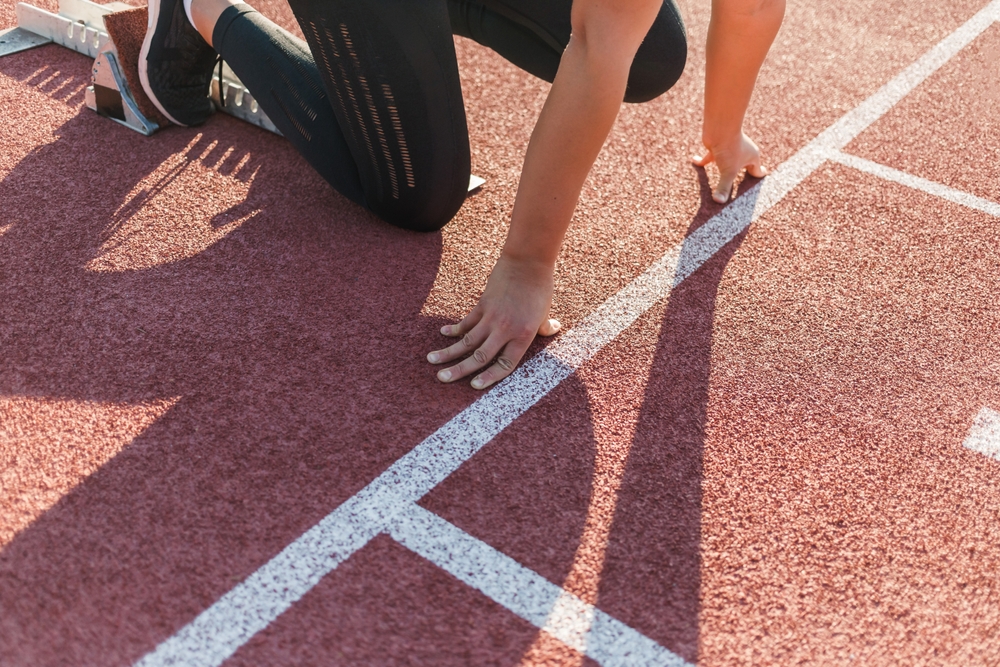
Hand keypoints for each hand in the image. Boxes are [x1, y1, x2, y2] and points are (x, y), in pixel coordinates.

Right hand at [427, 256, 560, 389]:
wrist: (527, 262)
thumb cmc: (540, 288)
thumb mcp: (545, 311)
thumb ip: (544, 327)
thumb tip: (552, 330)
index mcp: (522, 336)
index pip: (504, 365)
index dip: (489, 378)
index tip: (474, 386)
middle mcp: (505, 330)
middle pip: (479, 356)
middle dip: (459, 370)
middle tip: (442, 379)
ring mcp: (491, 318)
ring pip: (466, 340)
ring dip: (448, 352)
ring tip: (431, 359)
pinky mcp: (482, 305)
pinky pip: (466, 322)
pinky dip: (454, 329)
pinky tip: (444, 333)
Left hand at [692, 132, 767, 202]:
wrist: (719, 127)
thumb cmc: (730, 148)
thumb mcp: (728, 172)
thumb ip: (724, 188)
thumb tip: (719, 202)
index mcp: (752, 157)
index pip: (757, 171)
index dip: (758, 177)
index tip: (759, 183)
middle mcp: (742, 152)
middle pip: (744, 166)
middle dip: (742, 175)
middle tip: (742, 187)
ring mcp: (729, 149)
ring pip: (727, 162)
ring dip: (723, 169)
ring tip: (720, 177)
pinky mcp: (717, 147)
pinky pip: (710, 157)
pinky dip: (702, 161)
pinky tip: (694, 162)